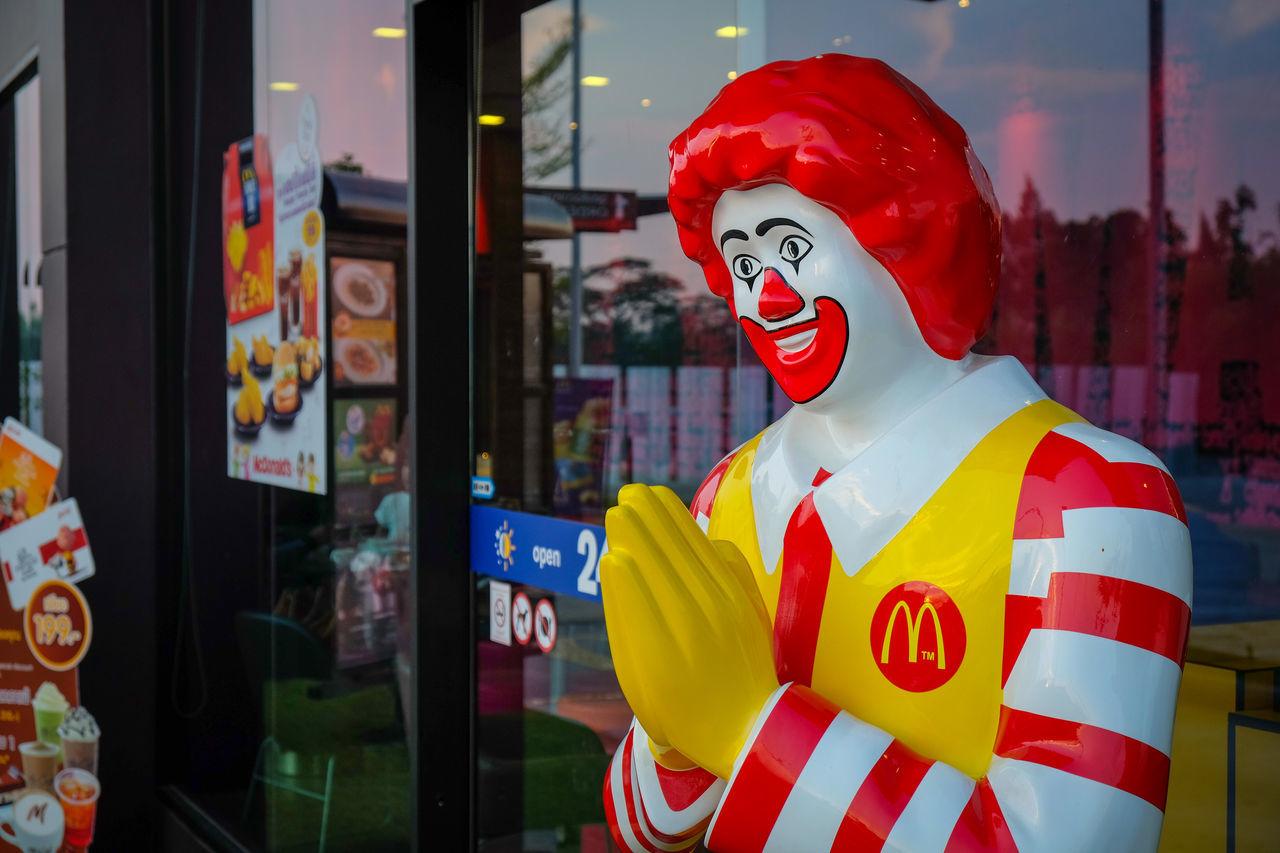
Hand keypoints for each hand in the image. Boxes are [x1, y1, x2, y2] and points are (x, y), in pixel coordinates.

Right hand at [601, 484, 777, 778]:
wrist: (743, 727)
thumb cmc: (677, 709)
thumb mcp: (637, 678)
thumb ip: (625, 617)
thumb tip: (615, 560)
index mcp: (657, 643)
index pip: (637, 575)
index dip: (627, 540)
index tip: (615, 515)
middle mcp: (693, 621)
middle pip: (663, 556)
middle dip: (644, 520)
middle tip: (627, 495)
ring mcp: (724, 609)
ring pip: (691, 550)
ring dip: (669, 518)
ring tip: (648, 494)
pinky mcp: (746, 604)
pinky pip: (720, 559)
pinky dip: (699, 538)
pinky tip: (684, 522)